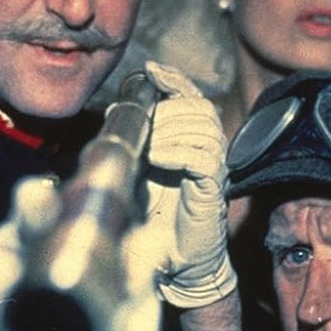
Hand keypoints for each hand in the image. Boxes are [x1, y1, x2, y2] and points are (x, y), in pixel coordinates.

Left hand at [122, 61, 236, 308]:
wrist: (180, 261)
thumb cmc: (158, 216)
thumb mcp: (140, 169)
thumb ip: (133, 139)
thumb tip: (115, 111)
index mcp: (192, 139)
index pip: (191, 97)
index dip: (175, 80)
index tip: (152, 70)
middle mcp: (209, 148)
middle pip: (198, 107)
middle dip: (167, 109)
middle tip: (143, 125)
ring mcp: (214, 167)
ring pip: (202, 127)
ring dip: (170, 129)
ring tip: (148, 145)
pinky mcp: (213, 188)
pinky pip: (203, 157)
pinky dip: (177, 152)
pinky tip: (157, 158)